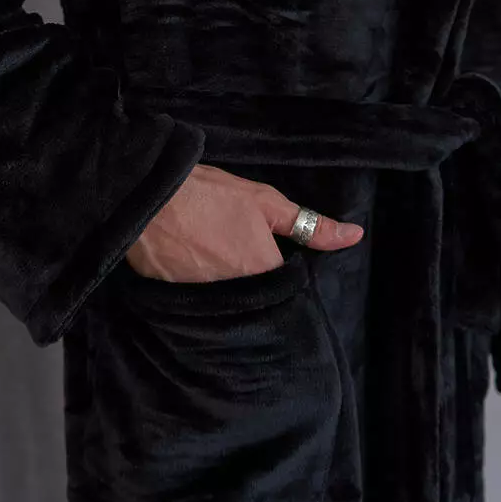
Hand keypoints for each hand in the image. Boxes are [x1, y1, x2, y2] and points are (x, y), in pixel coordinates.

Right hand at [125, 163, 364, 282]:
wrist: (145, 197)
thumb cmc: (208, 194)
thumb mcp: (265, 202)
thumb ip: (309, 225)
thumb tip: (355, 236)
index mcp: (264, 272)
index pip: (283, 286)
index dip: (276, 269)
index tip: (262, 253)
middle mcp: (238, 298)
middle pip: (256, 300)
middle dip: (251, 284)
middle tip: (232, 254)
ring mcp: (205, 304)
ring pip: (228, 305)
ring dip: (224, 289)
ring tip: (210, 260)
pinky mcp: (175, 305)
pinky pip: (198, 307)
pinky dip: (197, 292)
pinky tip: (189, 270)